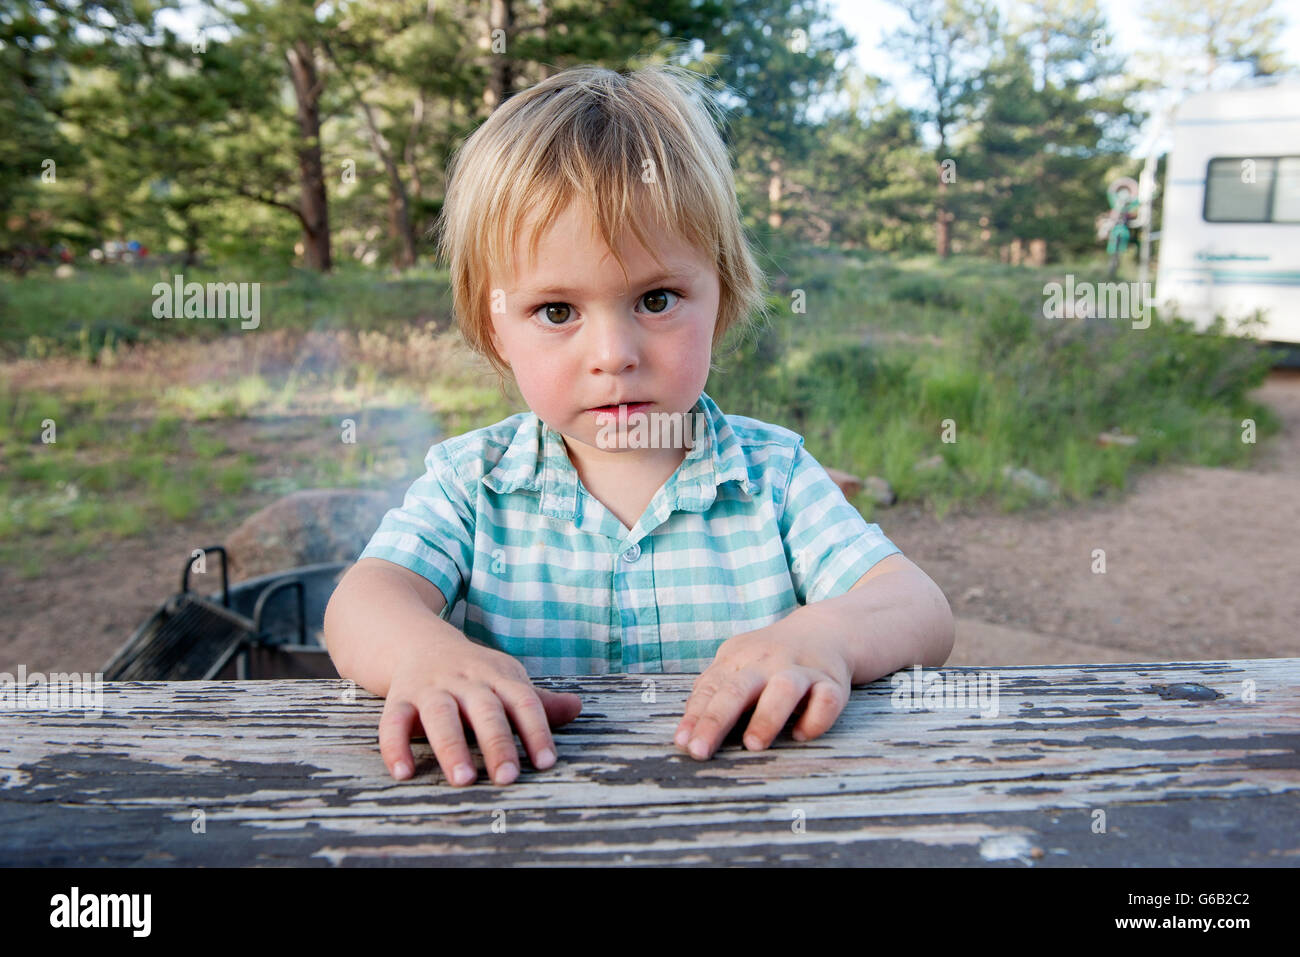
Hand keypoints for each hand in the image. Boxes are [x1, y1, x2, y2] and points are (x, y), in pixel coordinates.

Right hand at [379, 634, 581, 785]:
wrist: (417, 641)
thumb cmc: (473, 673)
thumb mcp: (506, 679)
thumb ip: (537, 701)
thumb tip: (578, 708)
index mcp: (497, 676)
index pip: (523, 701)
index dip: (536, 731)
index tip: (546, 762)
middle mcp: (465, 680)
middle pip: (484, 710)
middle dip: (497, 743)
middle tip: (507, 778)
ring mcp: (430, 688)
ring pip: (440, 715)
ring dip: (451, 746)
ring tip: (463, 779)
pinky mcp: (399, 698)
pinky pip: (393, 722)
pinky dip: (395, 747)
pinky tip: (404, 773)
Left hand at [673, 630, 852, 759]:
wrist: (824, 630)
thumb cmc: (770, 657)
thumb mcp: (737, 664)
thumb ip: (713, 691)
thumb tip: (686, 732)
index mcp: (738, 659)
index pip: (711, 687)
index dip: (694, 716)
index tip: (683, 743)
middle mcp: (767, 662)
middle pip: (738, 688)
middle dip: (715, 720)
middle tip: (700, 749)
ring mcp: (801, 671)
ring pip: (784, 689)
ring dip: (767, 717)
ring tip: (753, 744)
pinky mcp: (832, 682)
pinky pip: (827, 701)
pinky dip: (815, 720)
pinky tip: (801, 735)